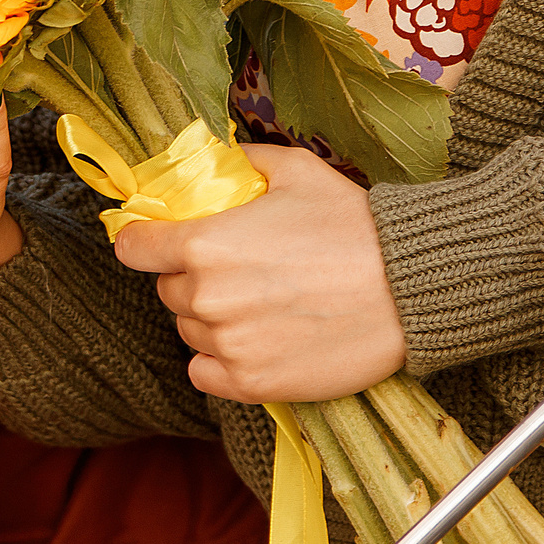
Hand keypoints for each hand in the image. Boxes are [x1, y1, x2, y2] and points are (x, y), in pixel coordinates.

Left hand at [114, 142, 405, 403]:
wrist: (409, 288)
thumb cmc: (353, 225)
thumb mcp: (294, 169)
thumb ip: (244, 161)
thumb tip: (219, 158)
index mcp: (204, 243)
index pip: (134, 247)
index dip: (143, 240)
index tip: (155, 241)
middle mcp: (207, 297)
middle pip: (169, 289)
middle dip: (192, 277)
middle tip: (239, 269)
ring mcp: (228, 345)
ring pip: (190, 331)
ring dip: (211, 319)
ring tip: (260, 304)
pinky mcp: (253, 385)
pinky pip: (204, 374)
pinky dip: (219, 362)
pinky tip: (252, 342)